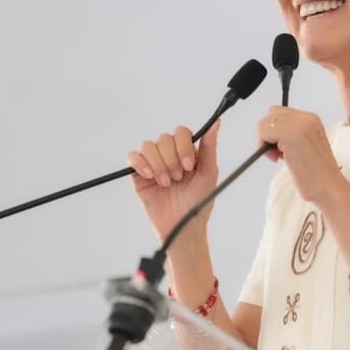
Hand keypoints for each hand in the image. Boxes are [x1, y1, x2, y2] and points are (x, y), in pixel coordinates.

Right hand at [125, 121, 219, 240]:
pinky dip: (140, 163)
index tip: (189, 166)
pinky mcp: (138, 175)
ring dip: (158, 164)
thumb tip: (217, 123)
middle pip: (164, 138)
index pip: (181, 133)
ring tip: (166, 182)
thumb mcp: (209, 173)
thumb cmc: (198, 203)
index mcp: (186, 152)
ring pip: (148, 146)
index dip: (183, 146)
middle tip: (178, 178)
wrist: (182, 227)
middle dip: (171, 159)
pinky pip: (132, 157)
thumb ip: (209, 147)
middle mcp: (169, 154)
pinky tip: (150, 175)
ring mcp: (152, 163)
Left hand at [258, 107, 344, 202]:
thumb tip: (268, 132)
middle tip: (277, 154)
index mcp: (312, 119)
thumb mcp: (305, 146)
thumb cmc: (316, 175)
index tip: (280, 148)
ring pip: (265, 123)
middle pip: (270, 115)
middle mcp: (307, 118)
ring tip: (279, 158)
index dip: (275, 131)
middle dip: (268, 134)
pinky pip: (263, 132)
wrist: (329, 188)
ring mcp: (299, 126)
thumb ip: (291, 134)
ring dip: (266, 141)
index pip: (279, 113)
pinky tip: (278, 159)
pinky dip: (264, 146)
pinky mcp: (291, 136)